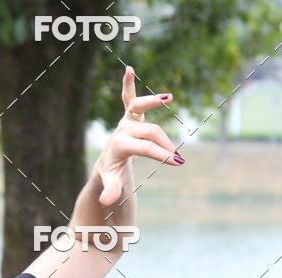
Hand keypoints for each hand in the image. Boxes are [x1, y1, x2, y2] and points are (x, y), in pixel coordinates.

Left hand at [93, 66, 182, 206]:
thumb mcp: (112, 183)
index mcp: (120, 146)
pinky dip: (128, 85)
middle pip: (150, 132)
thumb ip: (110, 190)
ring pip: (140, 108)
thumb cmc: (112, 174)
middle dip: (165, 144)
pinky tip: (128, 70)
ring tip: (169, 98)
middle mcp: (122, 131)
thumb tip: (105, 201)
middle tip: (178, 159)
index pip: (144, 147)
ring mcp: (125, 122)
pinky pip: (128, 98)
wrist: (107, 165)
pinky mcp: (129, 116)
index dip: (161, 154)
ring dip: (154, 102)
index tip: (177, 162)